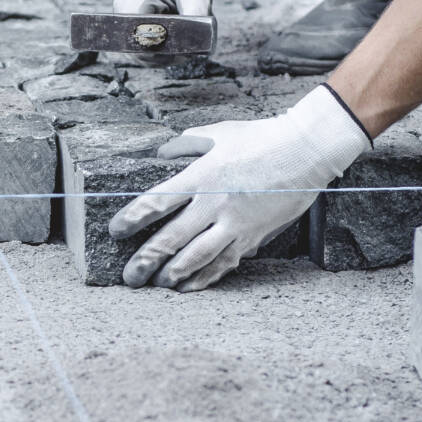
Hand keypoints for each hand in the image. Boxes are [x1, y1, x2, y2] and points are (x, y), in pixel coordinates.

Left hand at [108, 85, 371, 291]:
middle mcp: (214, 203)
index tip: (115, 231)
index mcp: (202, 176)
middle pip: (171, 238)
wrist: (306, 150)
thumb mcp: (219, 134)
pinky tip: (189, 287)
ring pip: (197, 258)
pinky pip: (224, 262)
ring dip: (173, 274)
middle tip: (129, 276)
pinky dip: (205, 278)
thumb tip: (162, 153)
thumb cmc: (261, 138)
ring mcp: (235, 223)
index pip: (156, 202)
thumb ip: (186, 145)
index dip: (132, 220)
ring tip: (156, 285)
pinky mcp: (253, 235)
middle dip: (145, 261)